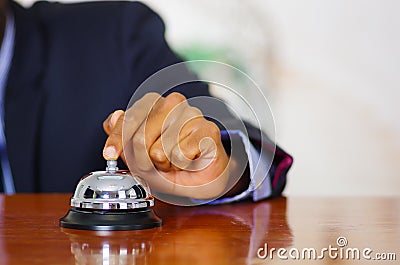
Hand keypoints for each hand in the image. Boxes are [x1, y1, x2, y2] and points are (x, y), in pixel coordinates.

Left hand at [102, 92, 229, 198]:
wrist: (202, 178)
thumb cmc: (171, 163)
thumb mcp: (139, 156)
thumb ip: (123, 138)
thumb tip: (113, 118)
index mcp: (153, 103)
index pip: (128, 119)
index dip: (118, 140)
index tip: (109, 154)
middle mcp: (173, 103)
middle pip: (140, 137)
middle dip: (144, 160)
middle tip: (157, 163)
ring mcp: (192, 114)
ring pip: (160, 150)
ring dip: (166, 164)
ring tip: (176, 160)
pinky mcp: (207, 129)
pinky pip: (181, 154)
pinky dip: (182, 164)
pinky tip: (190, 159)